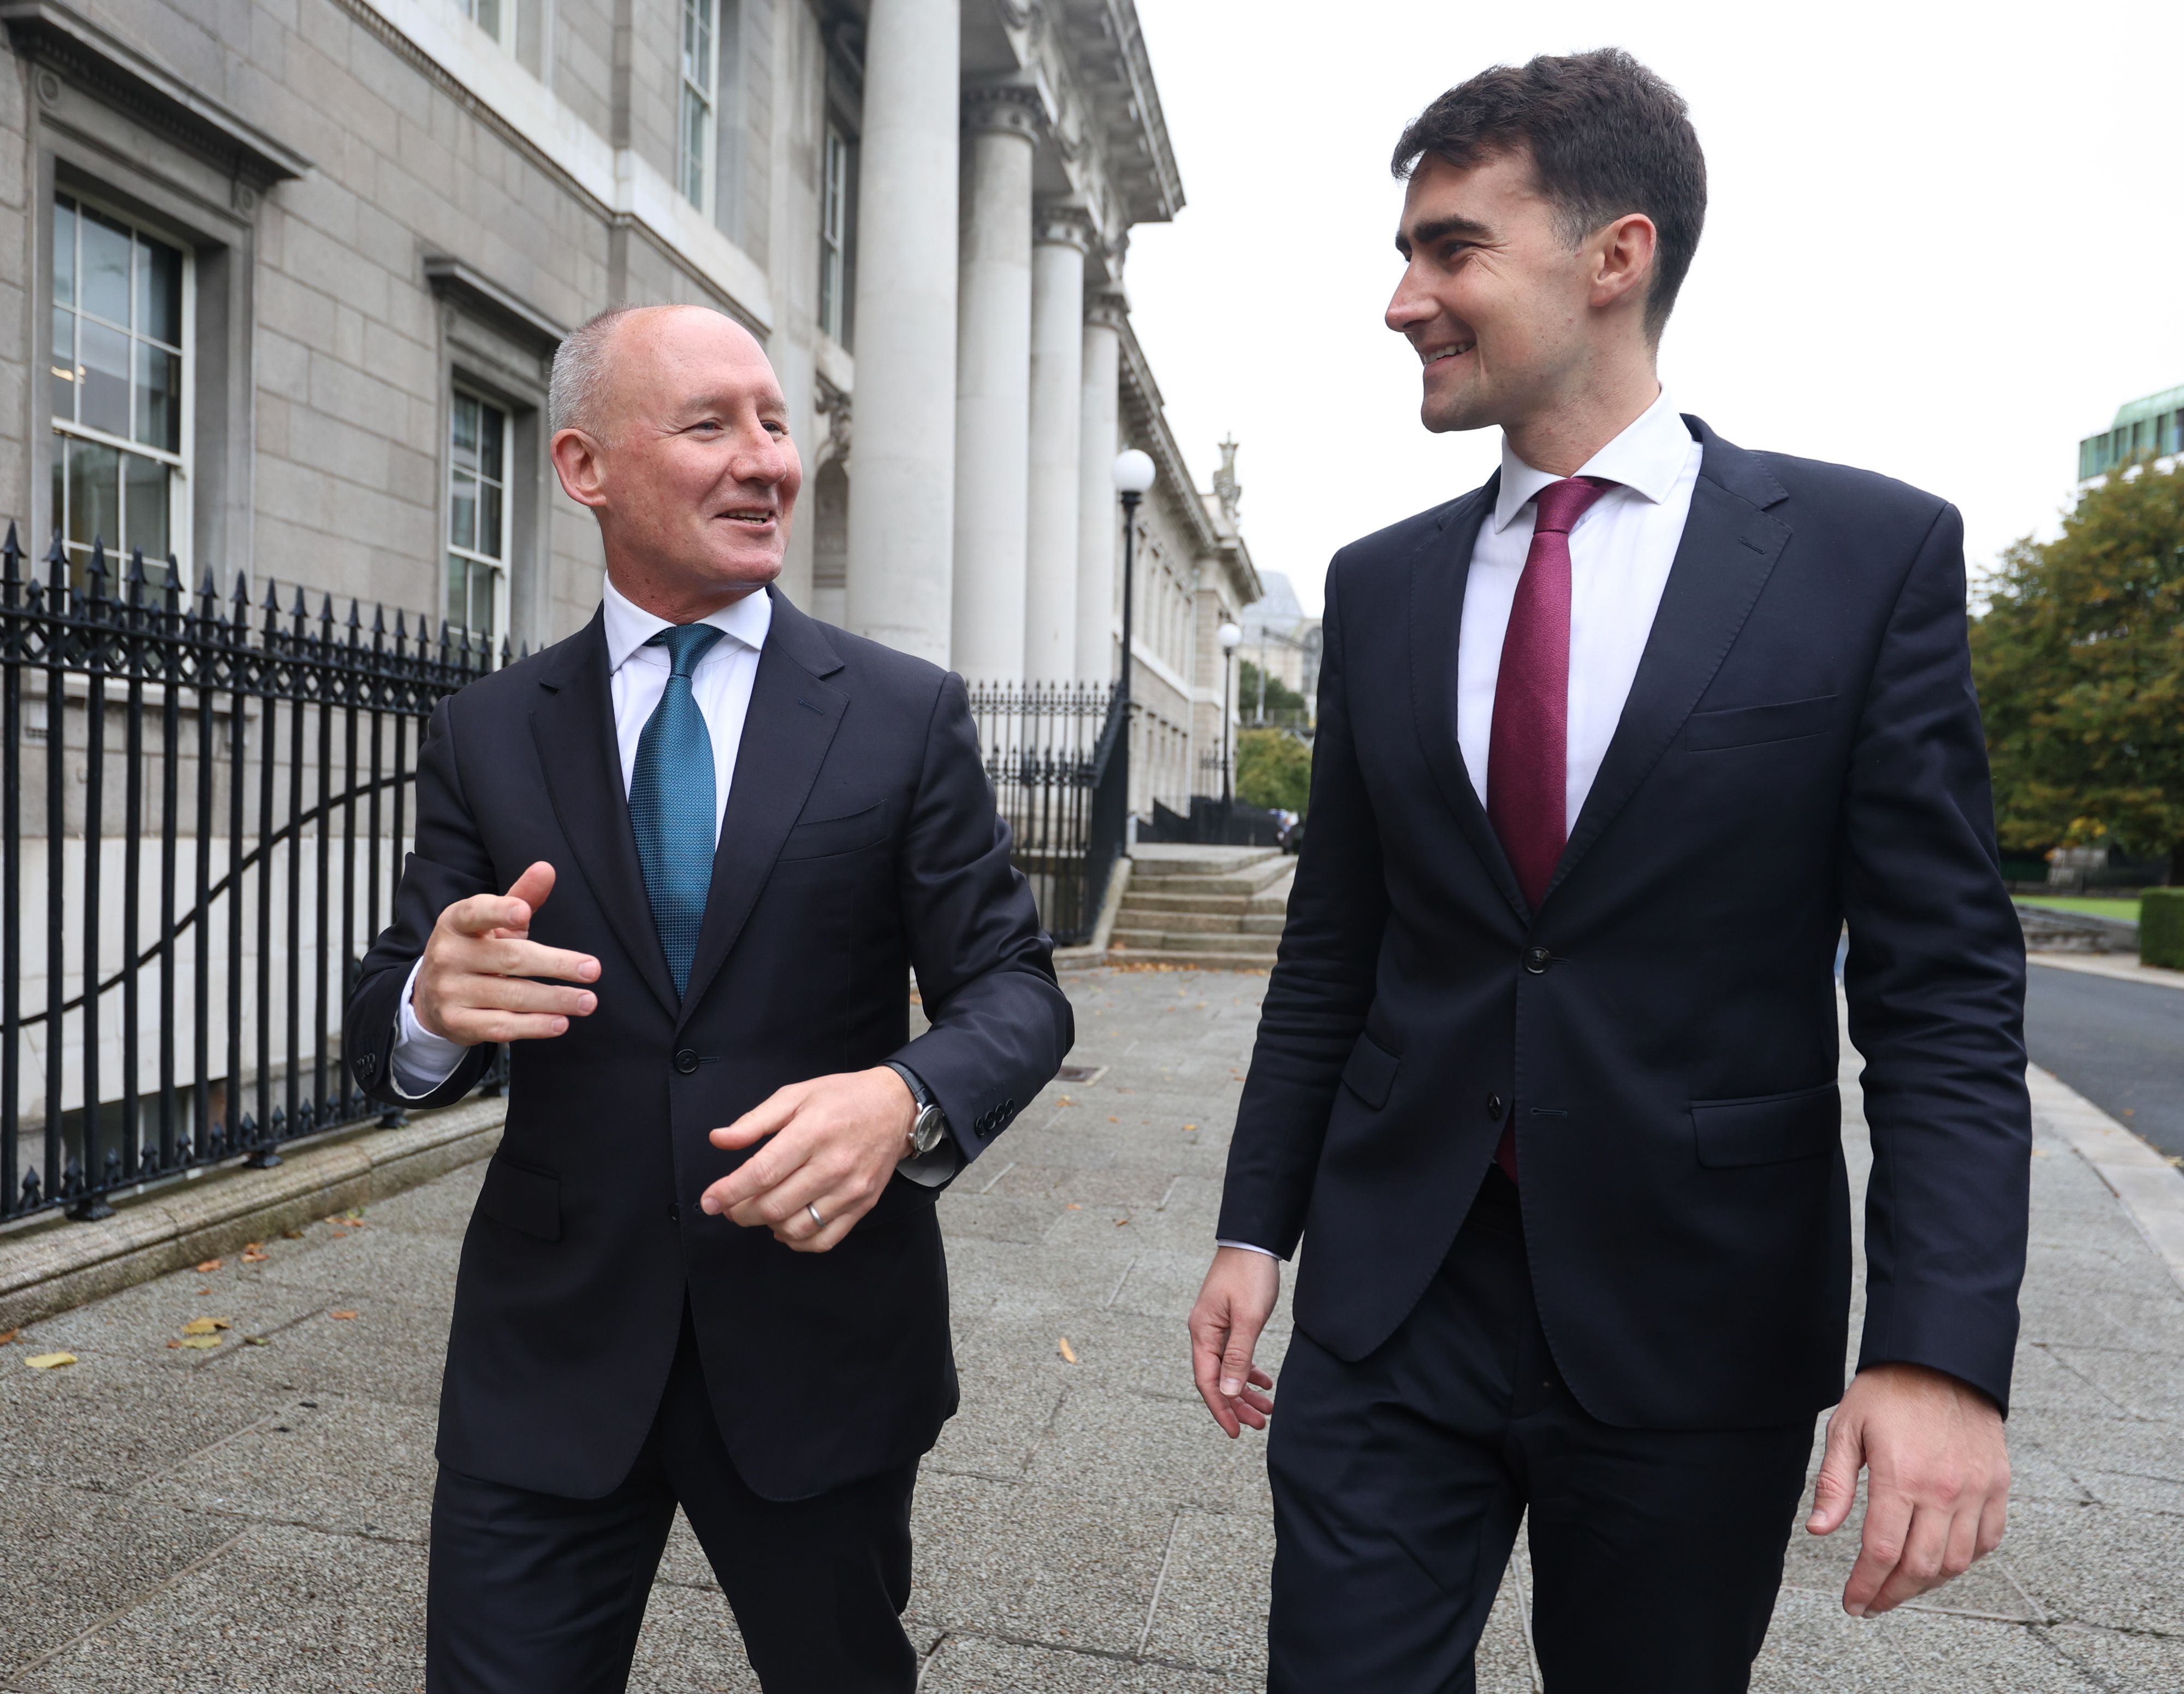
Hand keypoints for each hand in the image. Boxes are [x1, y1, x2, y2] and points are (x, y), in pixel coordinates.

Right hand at [412, 861, 600, 1044]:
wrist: (430, 996)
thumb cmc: (475, 949)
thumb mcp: (492, 921)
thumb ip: (521, 896)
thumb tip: (547, 868)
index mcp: (455, 922)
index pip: (475, 913)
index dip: (499, 911)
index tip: (524, 913)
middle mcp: (447, 955)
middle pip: (509, 959)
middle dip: (555, 964)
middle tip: (592, 970)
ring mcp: (449, 992)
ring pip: (509, 996)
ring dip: (553, 999)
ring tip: (587, 1001)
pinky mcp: (456, 1023)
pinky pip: (500, 1027)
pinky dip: (533, 1026)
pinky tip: (560, 1023)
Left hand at [700, 1068, 917, 1251]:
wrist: (896, 1106)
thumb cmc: (842, 1098)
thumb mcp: (795, 1095)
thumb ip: (755, 1121)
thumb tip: (719, 1139)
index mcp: (812, 1133)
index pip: (762, 1173)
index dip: (729, 1191)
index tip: (709, 1201)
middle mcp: (833, 1165)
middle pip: (774, 1206)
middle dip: (742, 1212)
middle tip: (731, 1205)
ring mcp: (850, 1189)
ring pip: (796, 1228)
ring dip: (767, 1226)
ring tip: (761, 1211)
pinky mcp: (863, 1205)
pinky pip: (824, 1240)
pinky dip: (797, 1241)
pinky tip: (787, 1226)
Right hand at [1188, 1246, 1279, 1436]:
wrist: (1253, 1242)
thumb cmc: (1249, 1275)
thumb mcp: (1247, 1318)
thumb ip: (1238, 1356)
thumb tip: (1227, 1391)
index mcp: (1203, 1333)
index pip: (1207, 1381)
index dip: (1221, 1409)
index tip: (1235, 1431)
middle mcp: (1205, 1332)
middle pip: (1217, 1379)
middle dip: (1237, 1404)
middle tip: (1259, 1423)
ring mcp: (1216, 1327)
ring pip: (1227, 1369)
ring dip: (1245, 1390)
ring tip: (1267, 1409)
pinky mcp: (1228, 1321)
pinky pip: (1235, 1354)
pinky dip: (1248, 1370)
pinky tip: (1264, 1381)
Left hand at [1807, 1361, 2009, 1615]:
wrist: (1942, 1359)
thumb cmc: (1887, 1391)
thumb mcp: (1846, 1428)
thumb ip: (1833, 1484)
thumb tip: (1817, 1530)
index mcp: (1900, 1477)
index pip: (1882, 1552)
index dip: (1865, 1585)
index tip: (1852, 1603)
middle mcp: (1943, 1490)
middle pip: (1921, 1568)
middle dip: (1892, 1595)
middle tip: (1872, 1604)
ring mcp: (1975, 1490)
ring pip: (1956, 1562)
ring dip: (1927, 1585)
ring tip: (1900, 1588)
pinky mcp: (1996, 1485)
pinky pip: (1987, 1540)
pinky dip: (1965, 1560)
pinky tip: (1940, 1562)